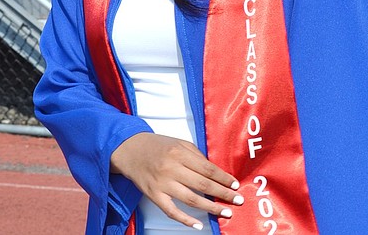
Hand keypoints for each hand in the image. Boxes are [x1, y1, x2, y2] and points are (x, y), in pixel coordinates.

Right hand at [110, 132, 242, 229]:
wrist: (130, 149)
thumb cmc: (157, 145)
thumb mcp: (178, 143)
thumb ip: (196, 155)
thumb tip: (214, 171)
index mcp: (179, 153)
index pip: (207, 168)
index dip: (223, 178)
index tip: (235, 185)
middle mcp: (172, 168)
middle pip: (202, 184)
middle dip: (222, 193)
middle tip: (238, 200)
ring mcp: (162, 183)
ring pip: (191, 199)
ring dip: (211, 207)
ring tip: (226, 212)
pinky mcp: (154, 195)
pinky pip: (172, 211)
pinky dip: (185, 219)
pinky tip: (199, 224)